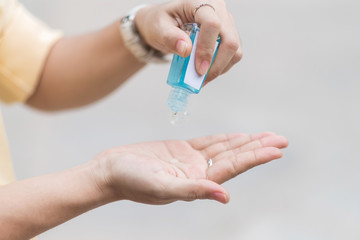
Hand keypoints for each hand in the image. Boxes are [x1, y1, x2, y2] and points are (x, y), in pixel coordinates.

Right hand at [95, 132, 287, 204]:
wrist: (111, 170)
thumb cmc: (131, 180)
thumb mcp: (161, 187)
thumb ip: (193, 191)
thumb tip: (225, 196)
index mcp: (197, 183)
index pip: (233, 168)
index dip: (255, 158)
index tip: (276, 150)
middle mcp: (198, 173)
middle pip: (235, 158)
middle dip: (258, 148)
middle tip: (282, 140)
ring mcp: (190, 161)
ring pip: (225, 149)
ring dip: (246, 142)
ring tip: (268, 136)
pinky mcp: (181, 150)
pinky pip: (209, 143)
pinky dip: (225, 139)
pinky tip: (239, 136)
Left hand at [135, 0, 241, 82]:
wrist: (165, 24)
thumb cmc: (161, 22)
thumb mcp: (159, 27)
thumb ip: (170, 37)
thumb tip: (186, 49)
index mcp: (200, 2)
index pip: (212, 24)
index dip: (207, 48)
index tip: (199, 68)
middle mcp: (218, 10)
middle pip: (230, 40)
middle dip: (217, 64)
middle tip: (201, 78)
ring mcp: (226, 23)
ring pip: (234, 50)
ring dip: (220, 68)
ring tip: (202, 78)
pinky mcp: (228, 36)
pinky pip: (232, 55)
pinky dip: (221, 67)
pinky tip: (206, 73)